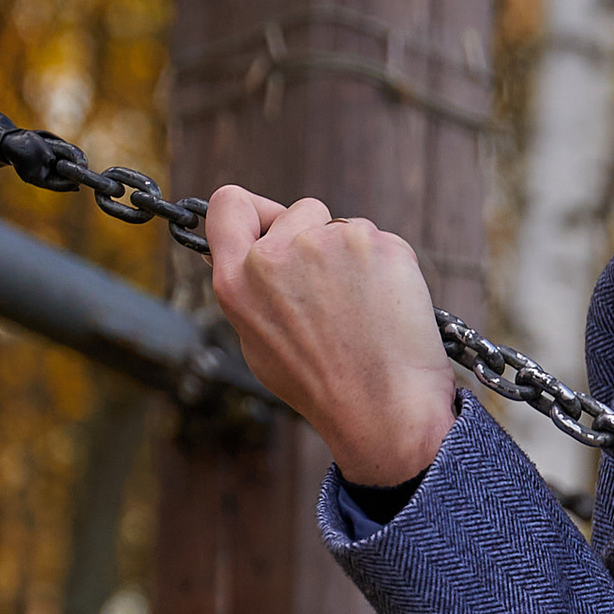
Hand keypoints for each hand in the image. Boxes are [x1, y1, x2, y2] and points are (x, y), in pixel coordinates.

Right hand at [204, 186, 458, 485]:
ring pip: (341, 226)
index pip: (227, 204)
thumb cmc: (322, 385)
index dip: (251, 210)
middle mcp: (274, 256)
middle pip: (297, 210)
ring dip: (352, 254)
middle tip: (332, 291)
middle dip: (315, 236)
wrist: (382, 408)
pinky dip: (386, 265)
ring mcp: (324, 243)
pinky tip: (386, 306)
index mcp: (236, 281)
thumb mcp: (259, 344)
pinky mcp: (371, 241)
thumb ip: (249, 290)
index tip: (270, 222)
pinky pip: (379, 239)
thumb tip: (244, 251)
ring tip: (361, 309)